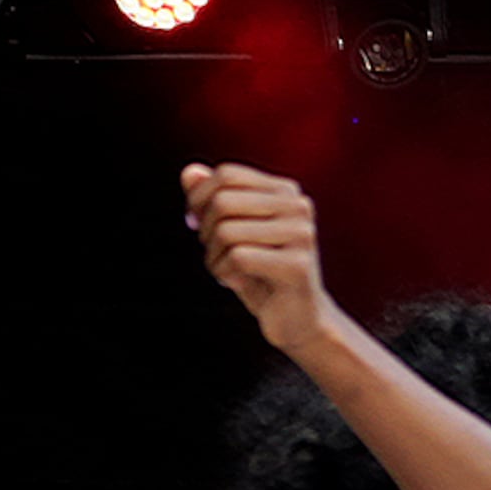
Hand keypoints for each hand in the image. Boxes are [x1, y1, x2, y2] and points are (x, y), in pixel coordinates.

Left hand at [184, 163, 342, 356]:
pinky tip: (235, 282)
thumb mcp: (231, 233)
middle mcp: (298, 205)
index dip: (198, 198)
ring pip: (227, 231)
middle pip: (223, 201)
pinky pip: (238, 258)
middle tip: (213, 253)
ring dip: (212, 258)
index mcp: (284, 191)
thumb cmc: (259, 272)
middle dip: (204, 231)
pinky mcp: (297, 265)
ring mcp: (302, 234)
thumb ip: (211, 200)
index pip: (226, 174)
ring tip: (225, 271)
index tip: (193, 223)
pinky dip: (224, 273)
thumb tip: (189, 172)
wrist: (296, 318)